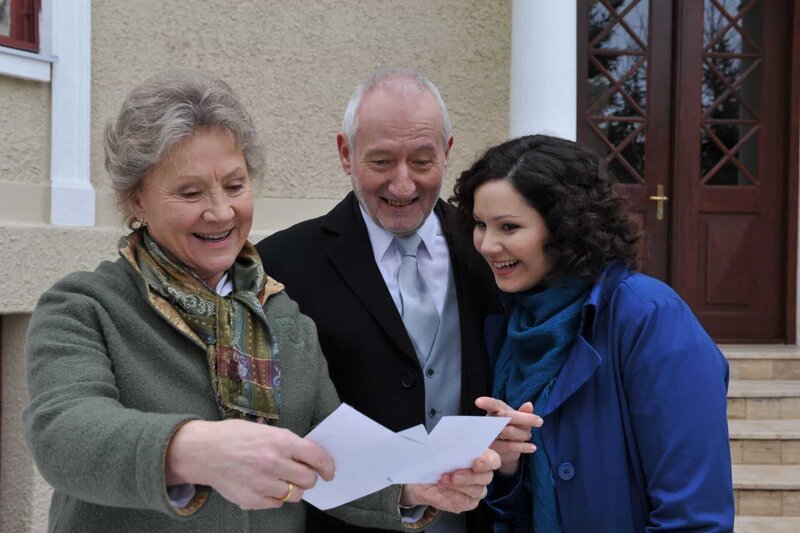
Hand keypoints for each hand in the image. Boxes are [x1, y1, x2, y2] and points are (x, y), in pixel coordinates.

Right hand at [165, 419, 333, 509]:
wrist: (203, 451)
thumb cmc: (233, 436)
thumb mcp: (264, 430)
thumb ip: (287, 443)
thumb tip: (308, 456)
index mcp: (280, 441)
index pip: (316, 457)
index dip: (327, 466)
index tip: (329, 472)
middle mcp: (274, 463)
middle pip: (308, 479)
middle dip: (309, 477)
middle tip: (302, 474)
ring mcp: (262, 483)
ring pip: (295, 494)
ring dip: (293, 488)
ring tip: (281, 480)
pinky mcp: (251, 500)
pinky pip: (276, 504)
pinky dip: (276, 497)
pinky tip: (265, 486)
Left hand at [401, 449, 499, 512]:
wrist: (423, 478)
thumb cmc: (434, 460)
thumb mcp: (440, 448)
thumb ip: (449, 443)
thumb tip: (451, 440)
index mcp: (480, 456)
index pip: (493, 460)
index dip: (487, 462)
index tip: (476, 464)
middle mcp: (481, 474)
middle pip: (486, 477)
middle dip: (470, 476)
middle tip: (454, 475)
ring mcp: (475, 489)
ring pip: (476, 490)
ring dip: (458, 485)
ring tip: (443, 479)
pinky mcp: (467, 502)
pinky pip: (466, 501)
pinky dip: (453, 494)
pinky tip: (442, 487)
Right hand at [475, 396, 541, 474]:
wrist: (505, 451)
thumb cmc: (511, 428)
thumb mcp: (518, 419)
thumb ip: (523, 413)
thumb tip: (529, 405)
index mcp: (494, 411)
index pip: (490, 405)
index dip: (485, 402)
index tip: (478, 402)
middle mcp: (489, 422)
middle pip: (505, 417)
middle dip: (524, 418)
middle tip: (540, 421)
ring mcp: (489, 437)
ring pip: (509, 432)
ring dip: (523, 434)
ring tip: (529, 436)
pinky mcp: (493, 450)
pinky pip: (509, 447)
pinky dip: (523, 447)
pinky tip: (532, 447)